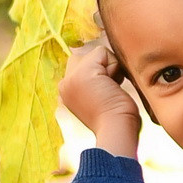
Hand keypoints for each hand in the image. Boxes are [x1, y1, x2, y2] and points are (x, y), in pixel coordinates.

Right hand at [59, 34, 140, 154]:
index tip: (105, 94)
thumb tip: (105, 61)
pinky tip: (113, 86)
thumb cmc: (118, 120)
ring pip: (96, 54)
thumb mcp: (100, 98)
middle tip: (109, 91)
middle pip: (87, 56)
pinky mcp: (82, 73)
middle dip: (104, 68)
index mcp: (66, 92)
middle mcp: (64, 84)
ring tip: (110, 90)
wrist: (117, 130)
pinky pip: (102, 52)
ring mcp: (71, 78)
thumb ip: (96, 82)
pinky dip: (114, 66)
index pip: (81, 64)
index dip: (100, 73)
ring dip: (111, 68)